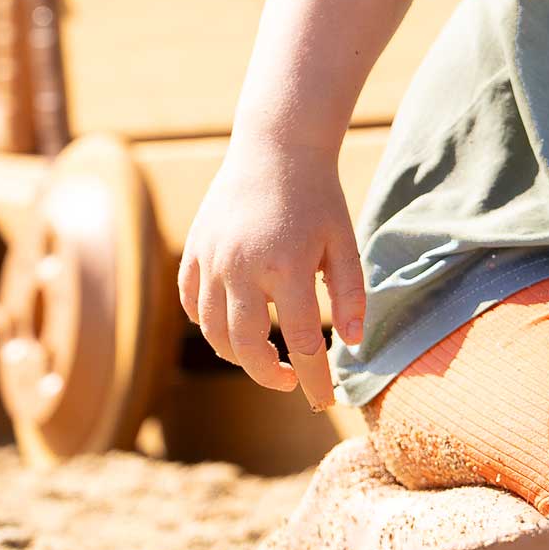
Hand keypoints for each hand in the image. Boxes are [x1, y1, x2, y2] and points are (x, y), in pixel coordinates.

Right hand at [174, 135, 367, 408]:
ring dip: (237, 355)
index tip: (324, 400)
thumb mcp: (345, 242)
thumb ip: (351, 294)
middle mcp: (241, 268)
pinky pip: (193, 304)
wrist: (276, 149)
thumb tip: (354, 345)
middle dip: (270, 375)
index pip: (300, 342)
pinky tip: (233, 330)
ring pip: (213, 331)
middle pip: (246, 347)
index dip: (314, 378)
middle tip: (293, 382)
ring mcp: (211, 261)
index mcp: (286, 268)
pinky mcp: (194, 252)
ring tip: (266, 360)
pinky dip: (210, 325)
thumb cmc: (319, 198)